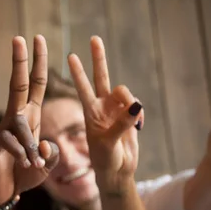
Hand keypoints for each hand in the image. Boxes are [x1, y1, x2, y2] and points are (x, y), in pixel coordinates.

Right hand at [0, 36, 59, 205]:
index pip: (36, 84)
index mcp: (31, 117)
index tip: (38, 39)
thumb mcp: (46, 164)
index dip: (38, 63)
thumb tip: (44, 144)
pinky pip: (9, 141)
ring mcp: (0, 128)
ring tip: (34, 163)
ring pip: (19, 123)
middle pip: (18, 85)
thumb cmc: (25, 175)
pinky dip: (21, 154)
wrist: (2, 193)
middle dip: (21, 62)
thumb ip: (51, 154)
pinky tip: (24, 164)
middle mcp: (15, 118)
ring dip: (29, 143)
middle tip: (20, 38)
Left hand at [68, 36, 143, 185]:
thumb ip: (121, 124)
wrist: (117, 171)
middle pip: (100, 76)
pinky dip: (139, 113)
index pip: (82, 87)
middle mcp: (101, 106)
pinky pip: (137, 105)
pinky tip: (139, 126)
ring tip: (133, 121)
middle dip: (98, 58)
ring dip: (130, 102)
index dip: (77, 72)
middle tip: (94, 38)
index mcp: (90, 112)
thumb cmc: (105, 160)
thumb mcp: (108, 143)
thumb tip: (136, 106)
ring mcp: (115, 109)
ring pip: (125, 92)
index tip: (70, 56)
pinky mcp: (129, 114)